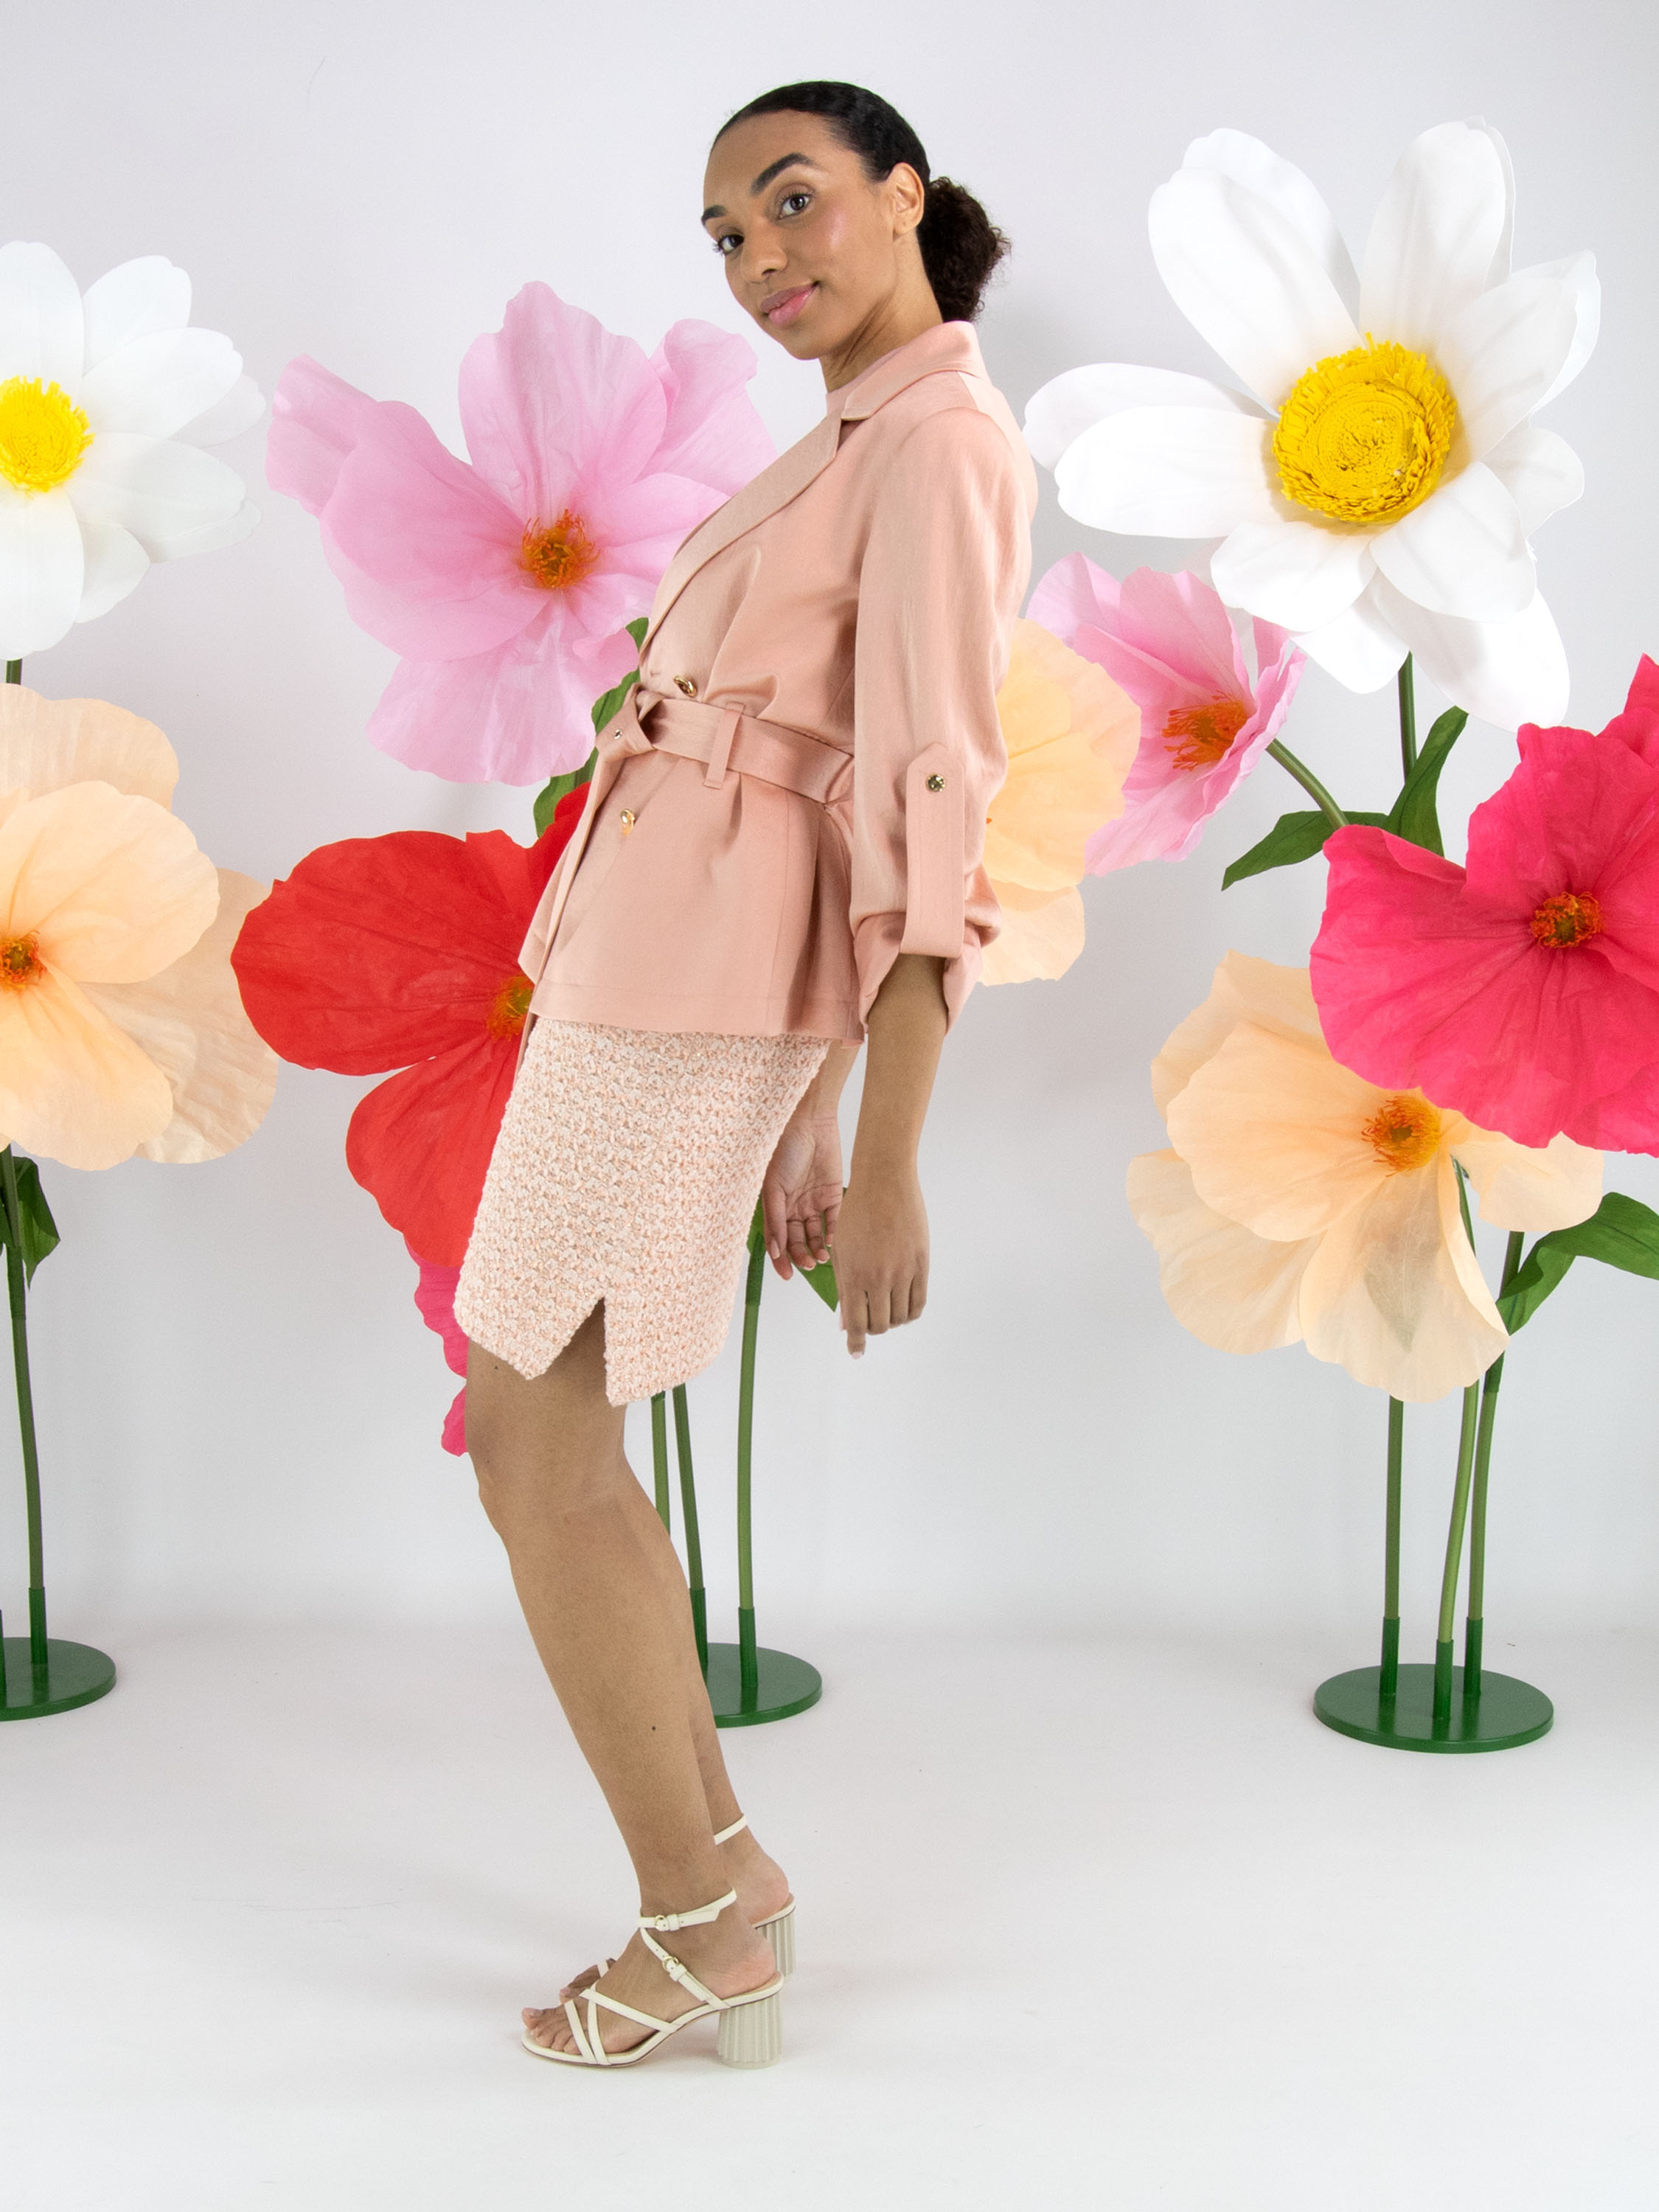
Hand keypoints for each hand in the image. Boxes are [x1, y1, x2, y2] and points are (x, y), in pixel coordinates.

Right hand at [760, 1111, 842, 1280]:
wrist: (810, 1122)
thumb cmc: (784, 1150)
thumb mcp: (773, 1188)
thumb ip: (775, 1220)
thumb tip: (774, 1251)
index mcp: (775, 1205)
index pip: (777, 1239)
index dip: (781, 1258)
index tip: (787, 1275)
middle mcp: (793, 1206)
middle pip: (796, 1240)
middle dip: (801, 1255)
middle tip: (809, 1265)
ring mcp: (813, 1201)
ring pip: (814, 1234)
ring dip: (817, 1248)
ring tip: (821, 1257)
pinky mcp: (832, 1193)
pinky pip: (833, 1220)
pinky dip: (832, 1233)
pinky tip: (831, 1242)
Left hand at [831, 1167, 928, 1356]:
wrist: (885, 1183)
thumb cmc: (857, 1213)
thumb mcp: (842, 1250)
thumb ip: (844, 1288)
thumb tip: (844, 1323)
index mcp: (854, 1275)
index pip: (855, 1323)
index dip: (855, 1342)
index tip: (855, 1353)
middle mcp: (880, 1278)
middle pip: (879, 1324)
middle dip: (872, 1328)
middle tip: (868, 1319)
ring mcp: (903, 1272)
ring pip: (900, 1317)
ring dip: (891, 1320)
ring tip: (885, 1309)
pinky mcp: (922, 1264)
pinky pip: (919, 1302)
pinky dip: (910, 1312)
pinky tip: (903, 1307)